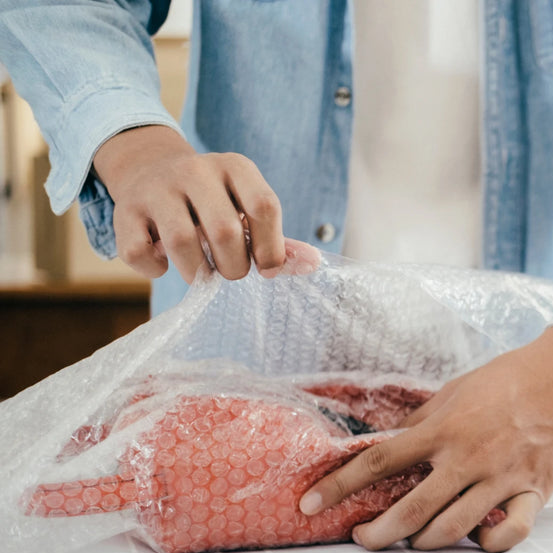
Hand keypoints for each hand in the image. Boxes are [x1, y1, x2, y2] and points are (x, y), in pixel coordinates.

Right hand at [93, 125, 317, 280]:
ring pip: (181, 242)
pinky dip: (155, 270)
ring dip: (197, 272)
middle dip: (233, 267)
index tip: (266, 268)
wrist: (149, 169)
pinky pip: (140, 253)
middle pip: (224, 231)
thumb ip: (279, 240)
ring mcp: (158, 188)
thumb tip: (314, 264)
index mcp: (235, 168)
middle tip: (230, 271)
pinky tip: (164, 263)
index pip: (264, 207)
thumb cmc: (213, 202)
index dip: (271, 248)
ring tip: (201, 273)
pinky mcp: (125, 210)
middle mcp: (196, 171)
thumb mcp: (247, 208)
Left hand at [299, 327, 552, 551]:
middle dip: (376, 533)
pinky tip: (476, 538)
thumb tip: (390, 443)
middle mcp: (468, 457)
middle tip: (360, 538)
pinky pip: (510, 534)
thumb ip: (422, 422)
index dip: (339, 484)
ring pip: (453, 529)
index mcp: (443, 428)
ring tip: (409, 540)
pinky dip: (489, 543)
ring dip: (422, 542)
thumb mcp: (455, 390)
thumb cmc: (507, 378)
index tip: (310, 503)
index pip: (379, 460)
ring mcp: (502, 478)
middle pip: (410, 509)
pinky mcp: (535, 492)